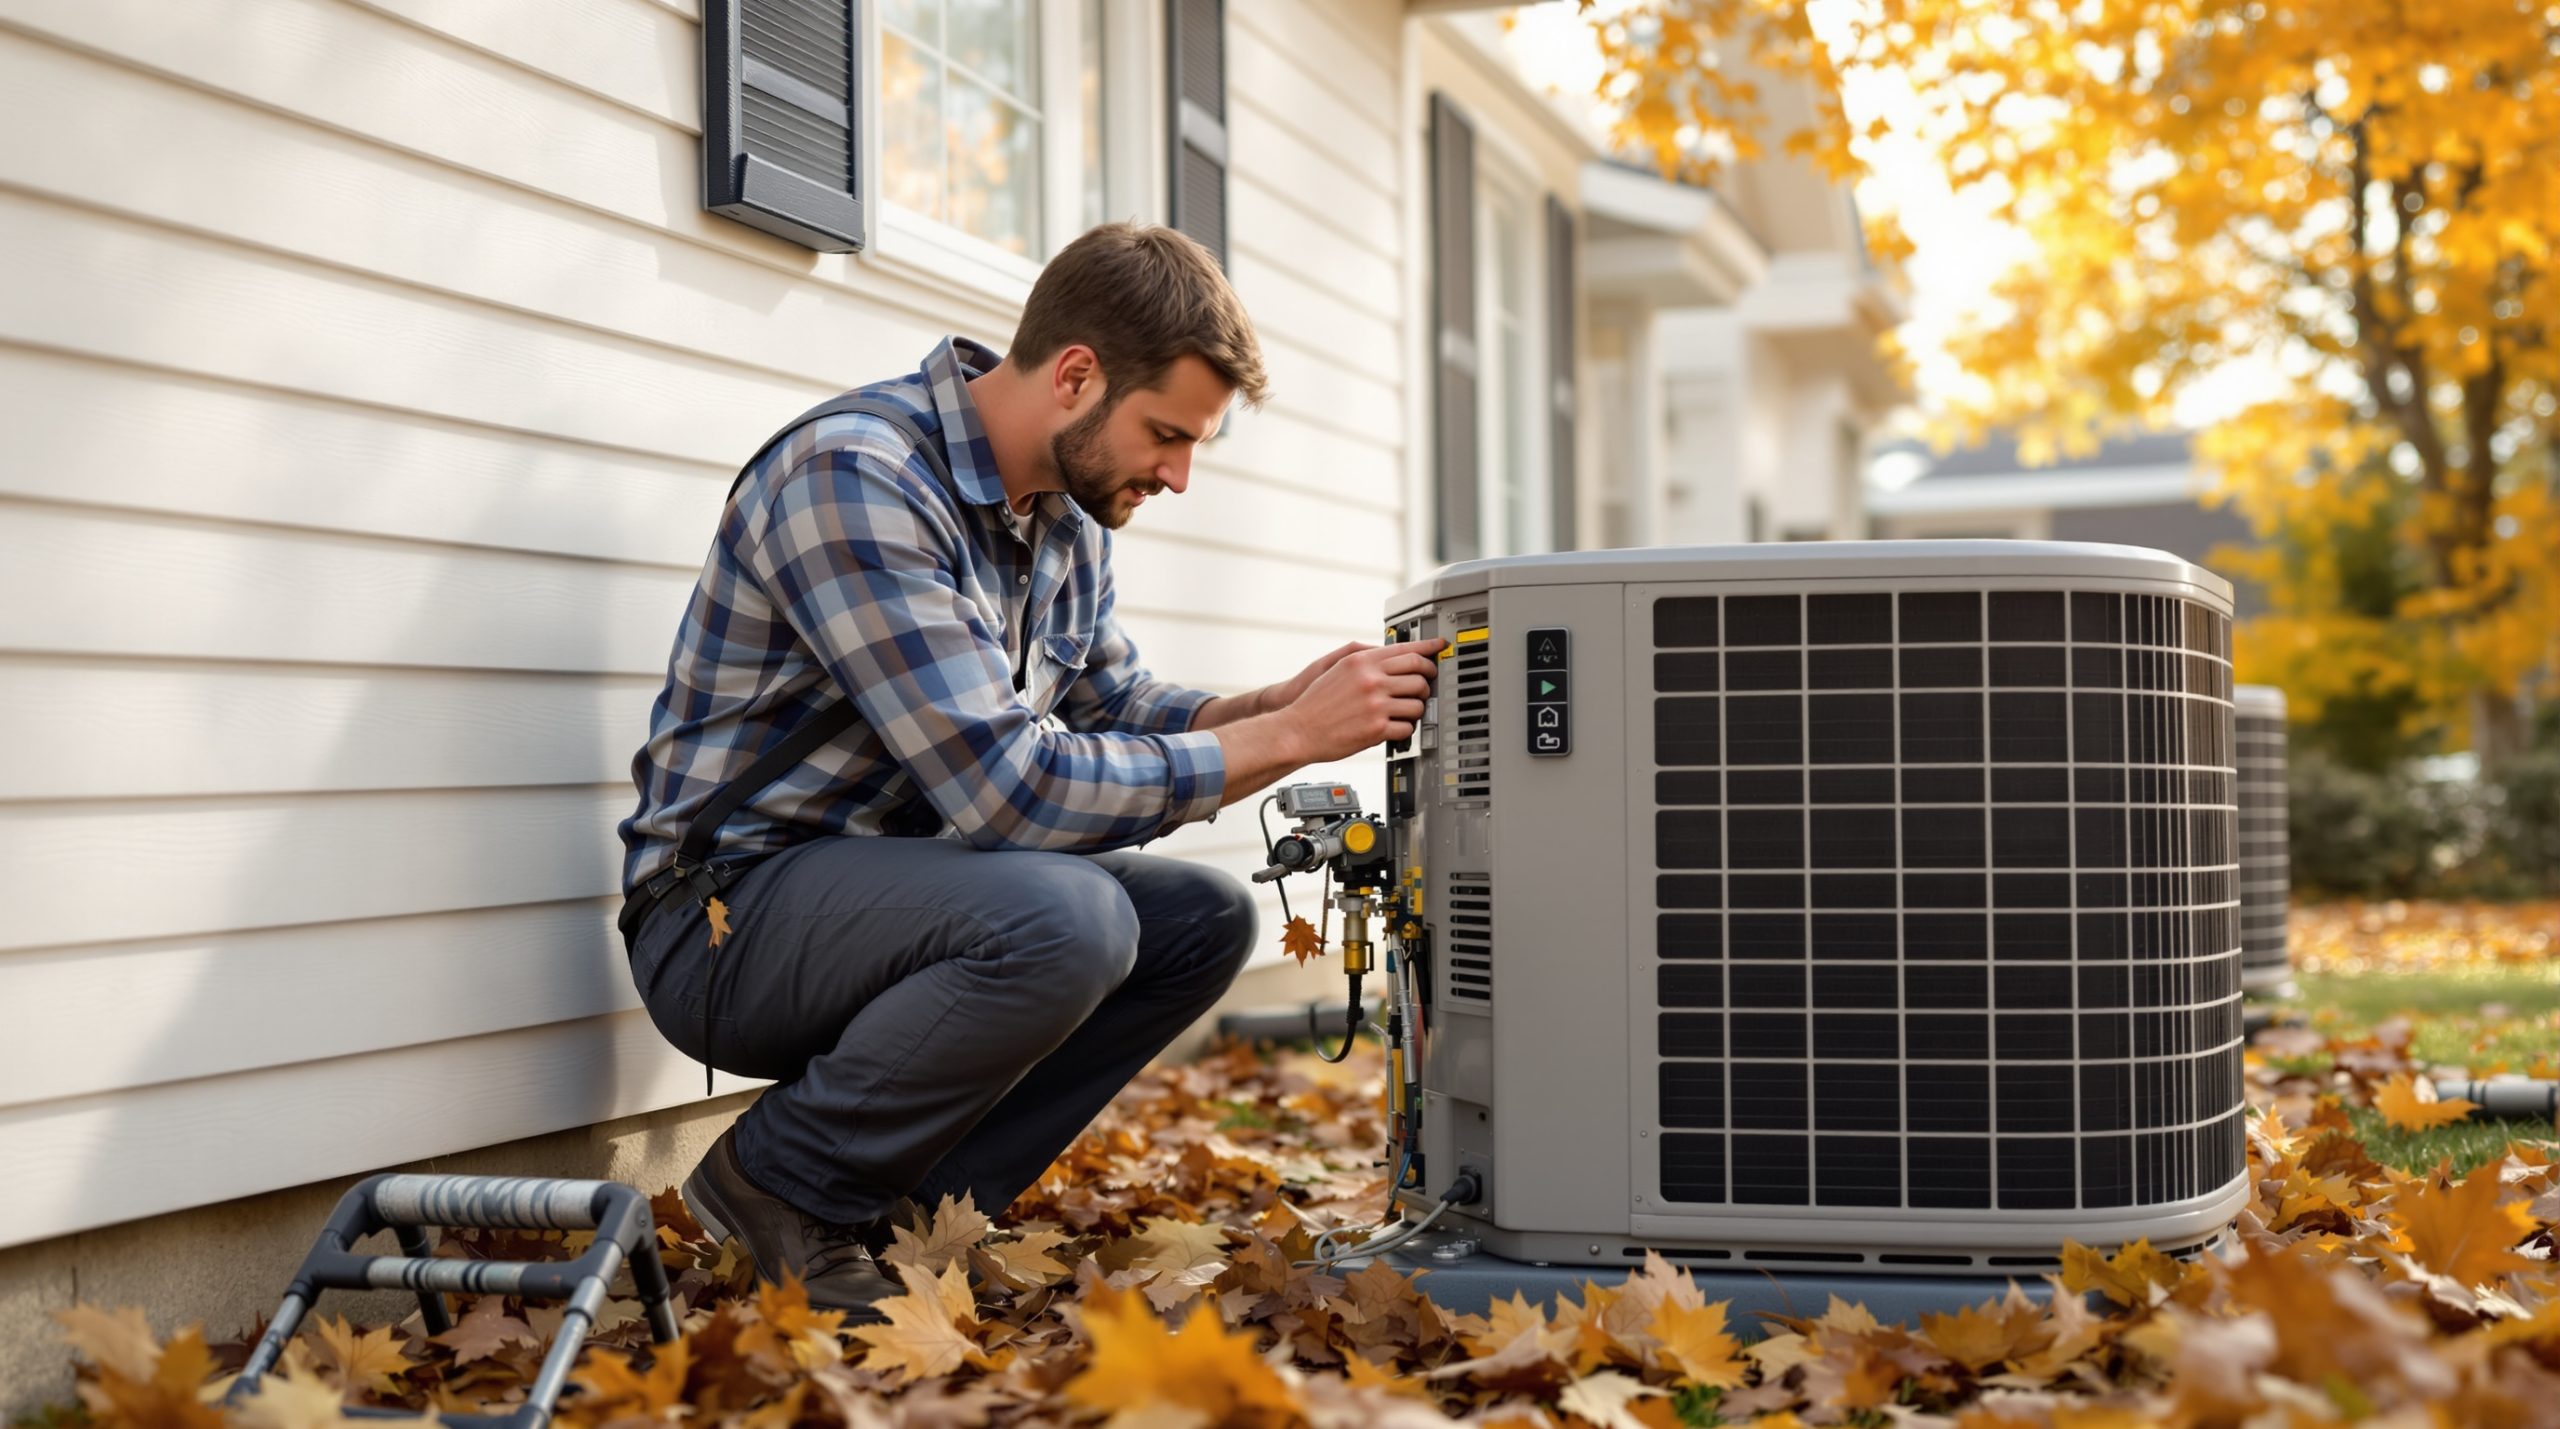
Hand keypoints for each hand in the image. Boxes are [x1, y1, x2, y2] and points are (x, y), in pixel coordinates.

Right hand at [1282, 639, 1445, 761]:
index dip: (1429, 649)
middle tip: (1425, 686)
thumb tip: (1390, 653)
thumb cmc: (1315, 702)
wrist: (1297, 729)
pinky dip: (1406, 729)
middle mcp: (1371, 680)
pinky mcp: (1377, 729)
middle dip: (1427, 681)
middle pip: (1419, 675)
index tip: (1440, 647)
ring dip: (1416, 708)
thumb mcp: (1336, 667)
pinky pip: (1408, 727)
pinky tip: (1397, 727)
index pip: (1406, 650)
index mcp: (1362, 662)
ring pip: (1418, 702)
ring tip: (1407, 711)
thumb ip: (1364, 658)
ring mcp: (1376, 705)